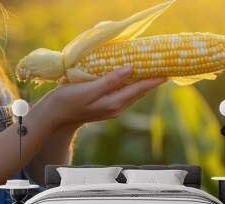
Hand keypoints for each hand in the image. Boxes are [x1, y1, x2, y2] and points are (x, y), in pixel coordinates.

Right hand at [40, 66, 165, 128]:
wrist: (56, 116)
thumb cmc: (68, 101)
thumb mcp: (88, 90)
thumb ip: (110, 81)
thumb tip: (130, 69)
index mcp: (114, 103)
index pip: (139, 88)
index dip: (154, 79)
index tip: (169, 72)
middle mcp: (117, 107)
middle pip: (140, 91)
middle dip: (152, 80)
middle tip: (165, 66)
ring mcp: (112, 107)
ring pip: (133, 92)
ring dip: (143, 81)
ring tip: (154, 69)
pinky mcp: (107, 105)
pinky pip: (125, 92)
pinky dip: (131, 83)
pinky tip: (133, 75)